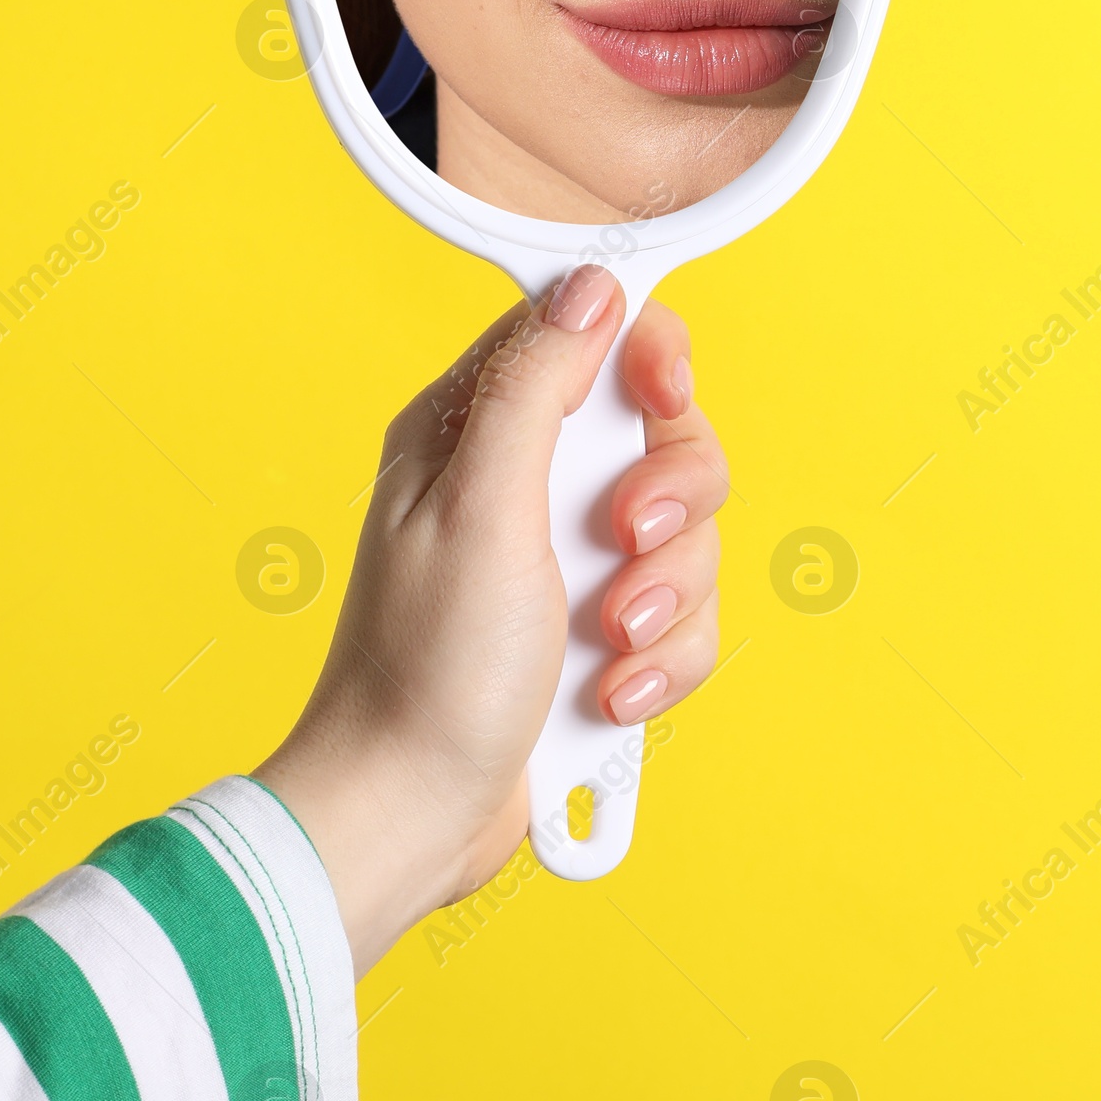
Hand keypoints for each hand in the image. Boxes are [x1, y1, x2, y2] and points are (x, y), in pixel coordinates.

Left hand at [255, 265, 728, 975]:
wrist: (413, 815)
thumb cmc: (423, 666)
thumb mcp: (481, 507)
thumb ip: (536, 389)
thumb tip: (593, 285)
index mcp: (477, 431)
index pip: (586, 338)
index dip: (643, 354)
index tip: (662, 393)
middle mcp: (525, 485)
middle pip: (661, 437)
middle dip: (667, 502)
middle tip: (622, 544)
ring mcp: (565, 563)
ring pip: (686, 534)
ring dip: (662, 597)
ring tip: (605, 644)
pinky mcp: (598, 633)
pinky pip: (682, 617)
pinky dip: (659, 661)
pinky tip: (608, 696)